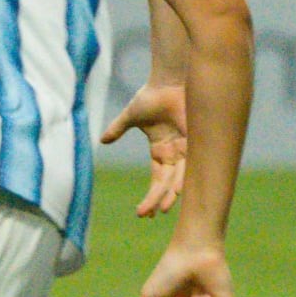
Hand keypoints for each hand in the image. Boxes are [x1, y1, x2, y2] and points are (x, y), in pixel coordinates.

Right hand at [99, 78, 190, 218]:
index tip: (142, 212)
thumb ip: (117, 129)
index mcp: (161, 150)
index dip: (151, 196)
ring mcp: (185, 148)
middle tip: (148, 215)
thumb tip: (102, 141)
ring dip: (171, 195)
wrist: (169, 81)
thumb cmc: (152, 96)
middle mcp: (174, 153)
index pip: (157, 179)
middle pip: (166, 184)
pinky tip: (177, 192)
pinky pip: (189, 165)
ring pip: (179, 179)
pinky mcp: (193, 142)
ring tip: (163, 210)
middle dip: (157, 201)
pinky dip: (184, 179)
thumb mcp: (131, 116)